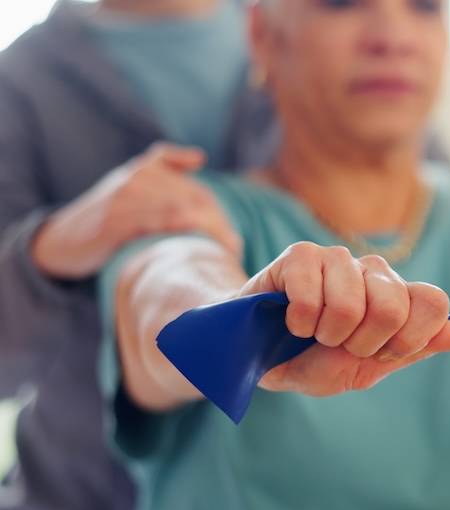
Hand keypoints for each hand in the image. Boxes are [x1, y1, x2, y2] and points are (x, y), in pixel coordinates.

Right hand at [31, 142, 241, 279]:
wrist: (60, 239)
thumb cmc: (109, 217)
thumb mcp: (135, 185)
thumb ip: (165, 167)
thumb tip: (198, 157)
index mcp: (148, 167)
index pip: (200, 193)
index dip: (221, 219)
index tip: (234, 243)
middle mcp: (138, 177)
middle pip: (194, 201)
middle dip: (218, 228)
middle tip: (232, 251)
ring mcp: (124, 197)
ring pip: (180, 212)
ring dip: (205, 235)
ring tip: (219, 256)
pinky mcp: (112, 221)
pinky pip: (155, 225)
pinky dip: (179, 239)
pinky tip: (191, 253)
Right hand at [238, 242, 449, 396]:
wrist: (259, 354)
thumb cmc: (314, 359)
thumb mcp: (368, 366)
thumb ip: (418, 348)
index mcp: (398, 296)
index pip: (434, 302)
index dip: (412, 337)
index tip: (384, 353)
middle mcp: (374, 271)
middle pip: (394, 306)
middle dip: (362, 343)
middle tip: (341, 344)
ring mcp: (338, 259)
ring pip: (351, 303)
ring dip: (326, 333)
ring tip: (313, 331)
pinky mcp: (300, 255)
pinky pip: (312, 294)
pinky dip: (299, 320)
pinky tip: (291, 319)